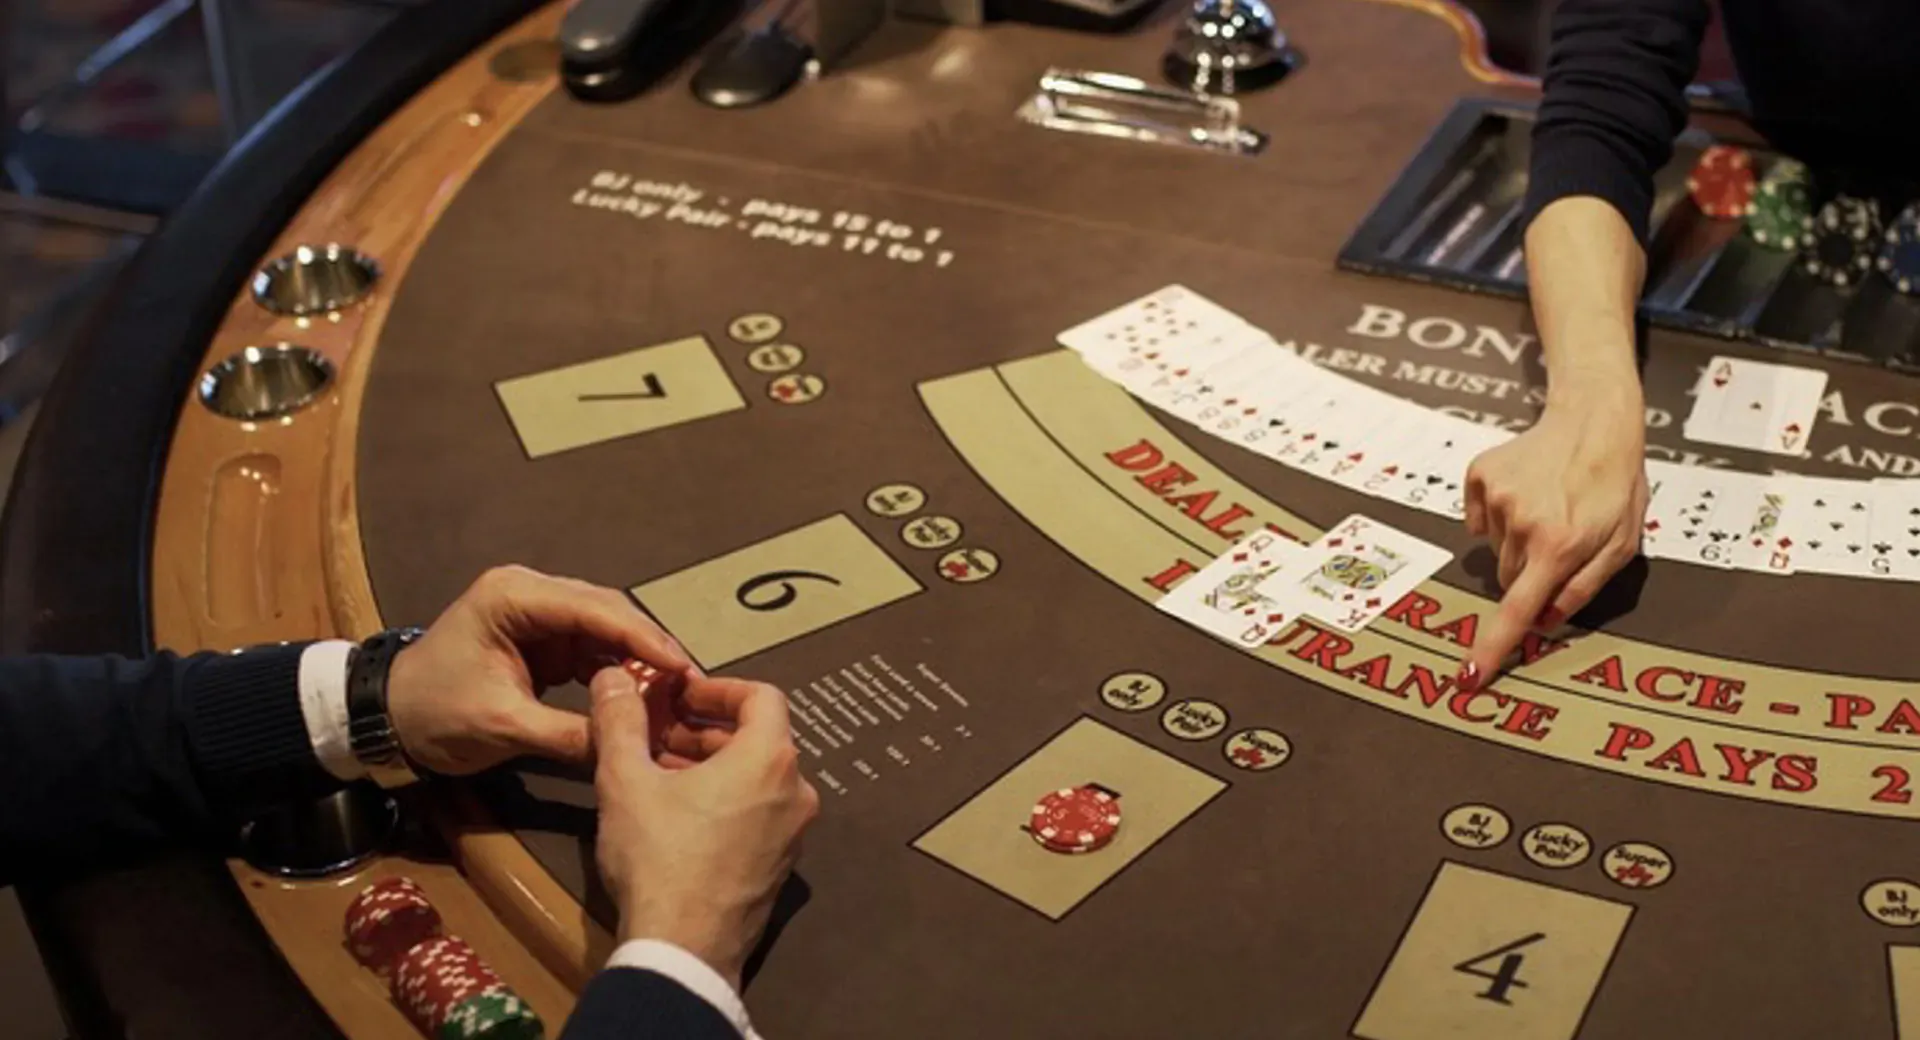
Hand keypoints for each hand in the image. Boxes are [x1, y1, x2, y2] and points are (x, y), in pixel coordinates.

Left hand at [386, 565, 692, 774]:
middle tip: (688, 681)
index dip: (642, 636)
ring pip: (604, 630)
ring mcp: (537, 615)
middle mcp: (530, 593)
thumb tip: (624, 748)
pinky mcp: (542, 641)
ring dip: (636, 659)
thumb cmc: (432, 714)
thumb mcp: (500, 726)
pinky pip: (592, 650)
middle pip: (606, 612)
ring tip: (674, 690)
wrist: (386, 721)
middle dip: (647, 646)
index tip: (681, 666)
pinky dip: (616, 671)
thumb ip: (565, 733)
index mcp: (513, 598)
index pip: (593, 609)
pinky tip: (642, 693)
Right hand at [590, 666, 818, 988]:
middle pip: (759, 738)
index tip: (680, 695)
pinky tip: (679, 816)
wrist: (683, 952)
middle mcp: (796, 791)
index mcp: (770, 759)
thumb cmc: (658, 858)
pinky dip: (726, 800)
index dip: (718, 687)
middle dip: (707, 730)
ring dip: (713, 766)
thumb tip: (613, 676)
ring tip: (660, 773)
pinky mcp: (782, 867)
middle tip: (659, 735)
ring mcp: (794, 833)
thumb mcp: (625, 780)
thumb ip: (620, 720)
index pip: (761, 696)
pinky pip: (759, 813)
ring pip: (757, 778)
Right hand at [1461, 390, 1647, 687]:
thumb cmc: (1615, 487)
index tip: (1468, 678)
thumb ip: (1583, 587)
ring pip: (1496, 549)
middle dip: (1530, 574)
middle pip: (1509, 579)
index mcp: (1559, 545)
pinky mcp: (1479, 476)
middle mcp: (1521, 523)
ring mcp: (1496, 497)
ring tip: (1548, 508)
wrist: (1593, 422)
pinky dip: (1495, 514)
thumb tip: (1546, 621)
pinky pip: (1477, 518)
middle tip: (1559, 543)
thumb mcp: (1620, 545)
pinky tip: (1525, 493)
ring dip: (1517, 541)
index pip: (1518, 610)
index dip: (1492, 647)